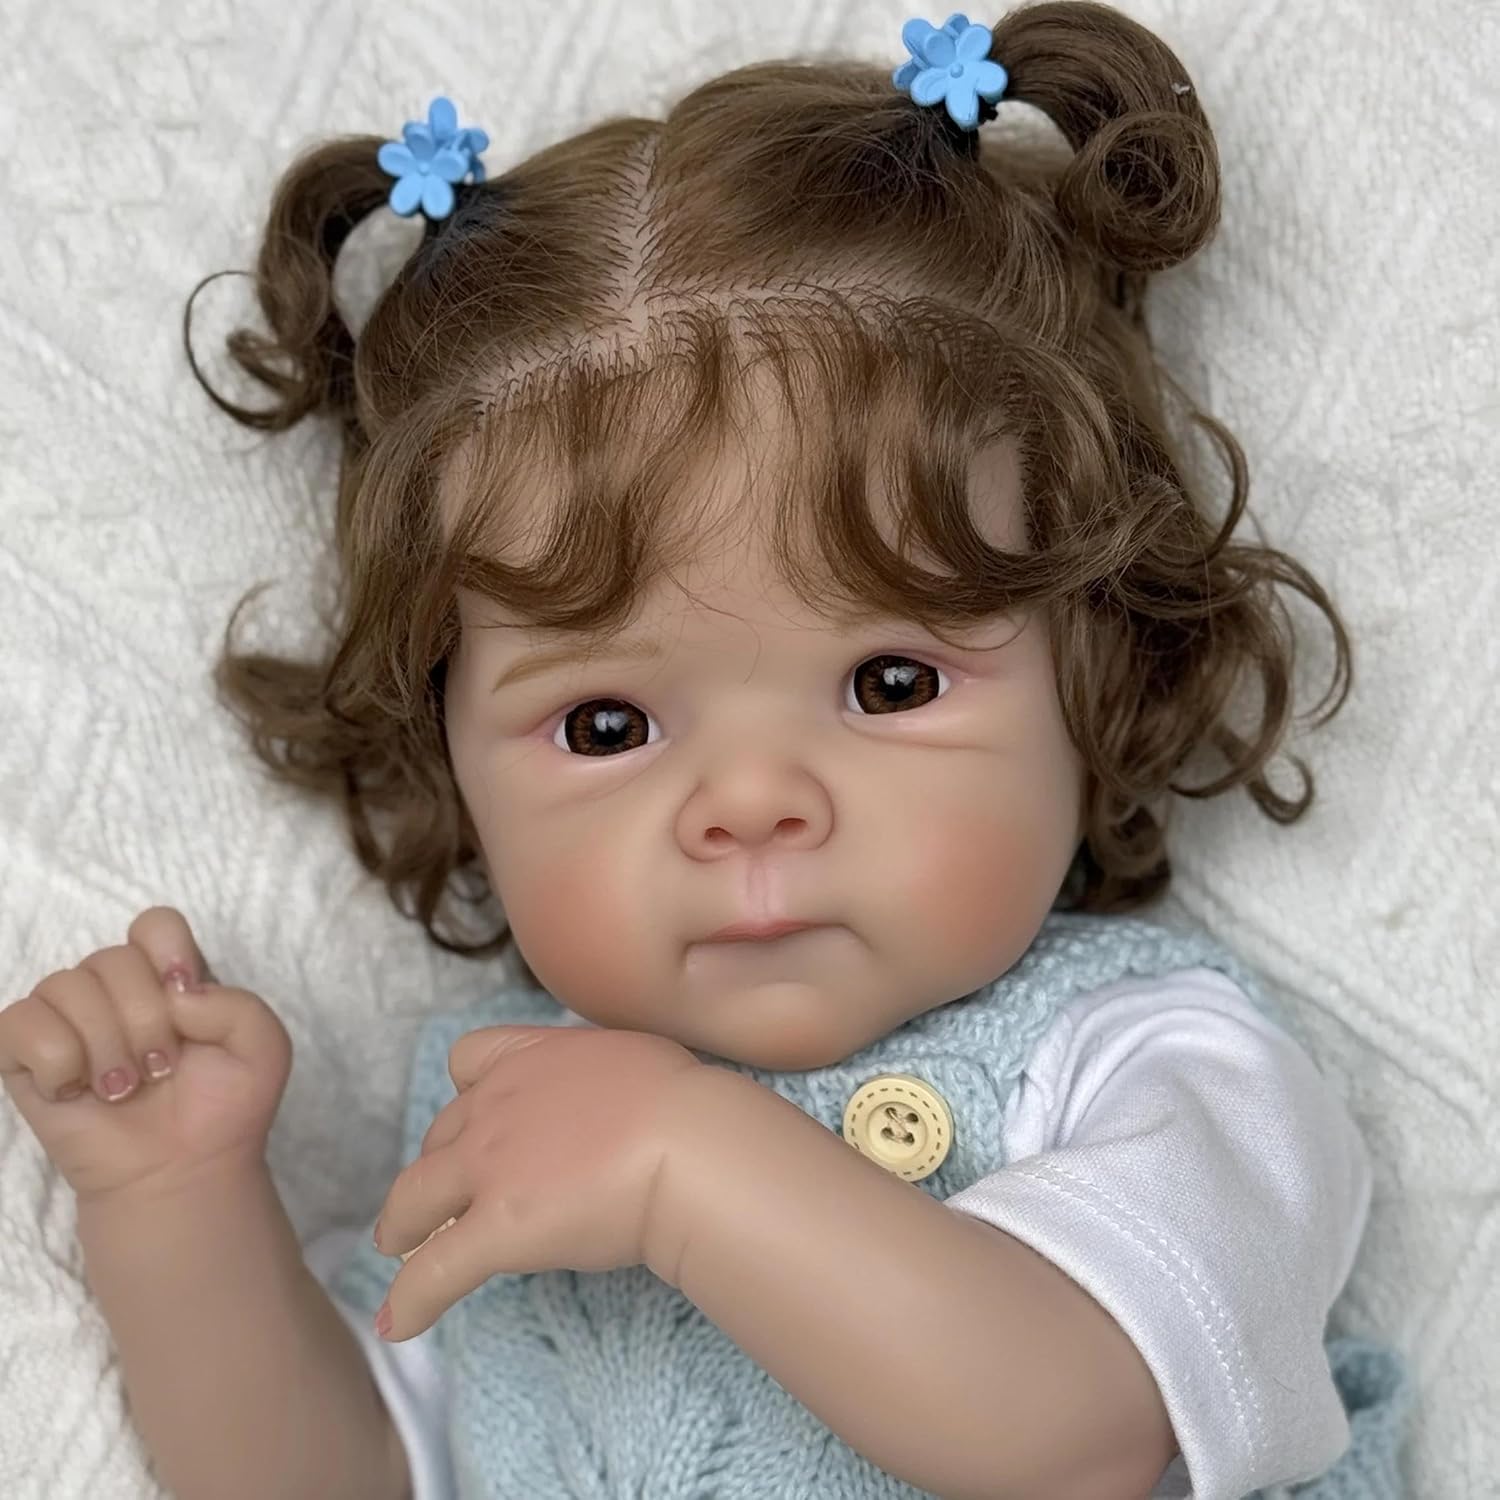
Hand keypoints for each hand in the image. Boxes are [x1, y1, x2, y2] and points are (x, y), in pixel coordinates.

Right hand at [0, 907, 291, 1205]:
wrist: (182, 1173)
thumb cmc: (222, 1109)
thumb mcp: (264, 1049)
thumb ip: (239, 1004)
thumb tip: (176, 991)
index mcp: (168, 977)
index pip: (155, 924)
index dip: (167, 953)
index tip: (184, 998)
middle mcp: (115, 990)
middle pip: (112, 957)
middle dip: (144, 1019)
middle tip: (160, 1068)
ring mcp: (67, 1020)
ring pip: (65, 985)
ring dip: (104, 1045)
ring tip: (124, 1088)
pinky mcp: (26, 1056)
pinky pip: (21, 1022)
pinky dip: (56, 1059)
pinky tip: (76, 1089)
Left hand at [373, 1023, 704, 1339]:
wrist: (684, 1142)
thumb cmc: (677, 1099)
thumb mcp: (625, 1058)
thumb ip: (593, 1078)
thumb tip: (606, 1103)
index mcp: (529, 1059)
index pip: (468, 1059)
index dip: (466, 1092)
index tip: (476, 1119)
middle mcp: (494, 1108)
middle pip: (438, 1135)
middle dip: (436, 1164)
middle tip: (441, 1195)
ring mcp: (487, 1170)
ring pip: (414, 1198)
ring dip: (401, 1224)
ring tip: (397, 1247)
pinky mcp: (495, 1231)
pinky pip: (433, 1272)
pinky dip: (409, 1300)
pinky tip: (397, 1324)